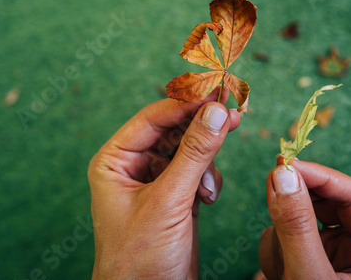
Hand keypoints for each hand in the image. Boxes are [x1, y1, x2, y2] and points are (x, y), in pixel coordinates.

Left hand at [88, 87, 239, 278]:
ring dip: (205, 159)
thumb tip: (217, 112)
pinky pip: (197, 171)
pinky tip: (206, 198)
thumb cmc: (140, 257)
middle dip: (202, 126)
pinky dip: (207, 179)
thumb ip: (194, 153)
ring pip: (189, 149)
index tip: (218, 93)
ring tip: (208, 184)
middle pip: (174, 129)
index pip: (154, 118)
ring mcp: (157, 181)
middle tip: (234, 112)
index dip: (186, 103)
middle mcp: (134, 166)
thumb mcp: (169, 201)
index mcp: (116, 161)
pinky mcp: (176, 197)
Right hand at [259, 156, 350, 278]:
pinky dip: (272, 252)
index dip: (319, 176)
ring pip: (297, 220)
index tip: (286, 164)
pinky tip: (274, 275)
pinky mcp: (303, 263)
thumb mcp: (311, 275)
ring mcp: (327, 258)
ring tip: (279, 271)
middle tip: (271, 191)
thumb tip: (283, 174)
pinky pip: (283, 240)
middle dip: (295, 207)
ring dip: (279, 238)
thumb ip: (298, 226)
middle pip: (322, 204)